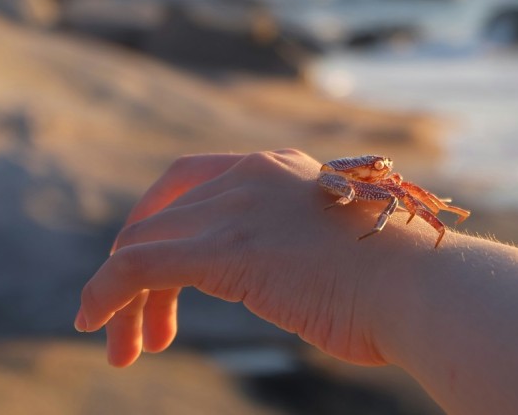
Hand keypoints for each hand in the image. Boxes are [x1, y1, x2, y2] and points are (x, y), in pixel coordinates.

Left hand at [75, 149, 425, 366]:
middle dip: (140, 273)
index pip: (191, 182)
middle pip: (163, 218)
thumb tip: (286, 277)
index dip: (160, 223)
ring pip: (144, 246)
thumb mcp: (339, 248)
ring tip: (125, 347)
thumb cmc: (398, 284)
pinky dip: (105, 294)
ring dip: (123, 299)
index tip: (156, 273)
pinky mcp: (223, 250)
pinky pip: (136, 267)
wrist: (424, 287)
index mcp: (281, 170)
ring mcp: (236, 210)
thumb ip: (299, 247)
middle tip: (139, 328)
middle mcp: (252, 176)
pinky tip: (94, 323)